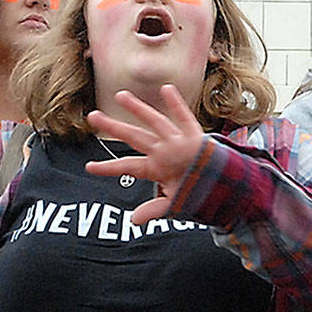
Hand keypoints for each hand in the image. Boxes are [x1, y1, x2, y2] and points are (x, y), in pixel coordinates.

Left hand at [85, 85, 207, 224]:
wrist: (223, 191)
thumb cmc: (199, 195)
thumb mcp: (174, 204)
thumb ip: (154, 210)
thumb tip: (133, 221)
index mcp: (156, 168)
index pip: (127, 166)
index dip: (108, 167)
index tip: (89, 167)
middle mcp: (163, 152)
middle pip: (135, 137)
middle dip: (114, 127)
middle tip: (93, 116)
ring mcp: (178, 143)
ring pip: (155, 123)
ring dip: (138, 110)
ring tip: (120, 95)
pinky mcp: (195, 139)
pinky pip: (185, 119)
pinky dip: (177, 105)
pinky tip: (166, 89)